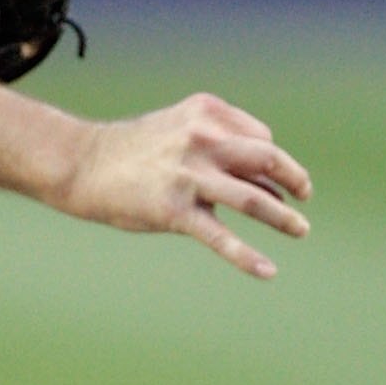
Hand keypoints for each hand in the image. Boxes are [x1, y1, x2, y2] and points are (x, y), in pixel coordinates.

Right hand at [52, 93, 311, 278]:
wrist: (81, 163)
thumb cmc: (135, 149)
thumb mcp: (179, 128)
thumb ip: (222, 147)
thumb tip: (273, 187)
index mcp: (205, 113)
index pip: (260, 137)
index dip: (271, 159)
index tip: (273, 177)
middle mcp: (201, 139)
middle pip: (267, 159)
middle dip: (294, 178)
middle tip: (304, 195)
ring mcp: (188, 175)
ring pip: (253, 199)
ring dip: (284, 218)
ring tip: (300, 230)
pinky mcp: (174, 210)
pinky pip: (221, 237)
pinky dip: (248, 257)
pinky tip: (268, 271)